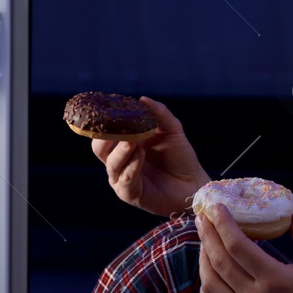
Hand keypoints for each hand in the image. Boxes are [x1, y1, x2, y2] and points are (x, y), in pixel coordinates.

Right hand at [92, 97, 211, 217]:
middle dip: (105, 136)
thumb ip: (158, 114)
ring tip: (131, 141)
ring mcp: (122, 178)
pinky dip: (131, 166)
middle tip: (116, 126)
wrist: (193, 183)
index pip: (105, 132)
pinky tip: (140, 155)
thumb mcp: (171, 130)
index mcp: (123, 144)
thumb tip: (142, 99)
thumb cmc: (180, 157)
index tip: (108, 108)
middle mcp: (118, 161)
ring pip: (111, 163)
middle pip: (99, 148)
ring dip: (120, 151)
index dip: (104, 121)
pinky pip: (124, 179)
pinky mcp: (129, 194)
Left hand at [195, 201, 292, 292]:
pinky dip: (205, 288)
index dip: (222, 223)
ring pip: (210, 284)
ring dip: (202, 260)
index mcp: (275, 279)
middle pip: (219, 262)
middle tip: (202, 218)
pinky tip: (208, 273)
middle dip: (207, 236)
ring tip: (204, 242)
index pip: (237, 245)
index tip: (216, 207)